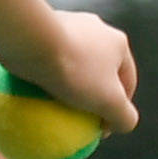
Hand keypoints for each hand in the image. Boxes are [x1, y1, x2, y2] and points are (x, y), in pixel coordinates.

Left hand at [9, 11, 139, 135]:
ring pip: (71, 66)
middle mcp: (95, 29)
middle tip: (78, 122)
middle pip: (98, 73)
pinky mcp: (40, 30)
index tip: (99, 131)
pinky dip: (43, 79)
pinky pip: (46, 61)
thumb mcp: (109, 102)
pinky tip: (30, 99)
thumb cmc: (75, 70)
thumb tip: (126, 124)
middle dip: (92, 98)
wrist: (30, 41)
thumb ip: (125, 116)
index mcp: (118, 43)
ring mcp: (67, 26)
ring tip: (53, 111)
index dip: (118, 111)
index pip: (127, 83)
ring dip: (65, 88)